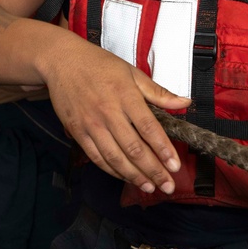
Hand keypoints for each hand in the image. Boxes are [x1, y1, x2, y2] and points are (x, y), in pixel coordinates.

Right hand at [42, 40, 187, 194]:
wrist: (62, 61)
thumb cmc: (99, 65)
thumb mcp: (131, 72)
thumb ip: (158, 92)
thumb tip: (185, 102)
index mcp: (125, 95)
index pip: (149, 128)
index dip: (163, 149)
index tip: (175, 165)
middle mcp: (108, 112)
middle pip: (134, 148)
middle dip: (153, 170)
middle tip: (168, 185)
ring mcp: (91, 124)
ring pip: (115, 157)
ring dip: (134, 176)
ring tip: (149, 187)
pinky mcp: (77, 132)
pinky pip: (96, 157)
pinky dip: (112, 170)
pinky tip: (125, 177)